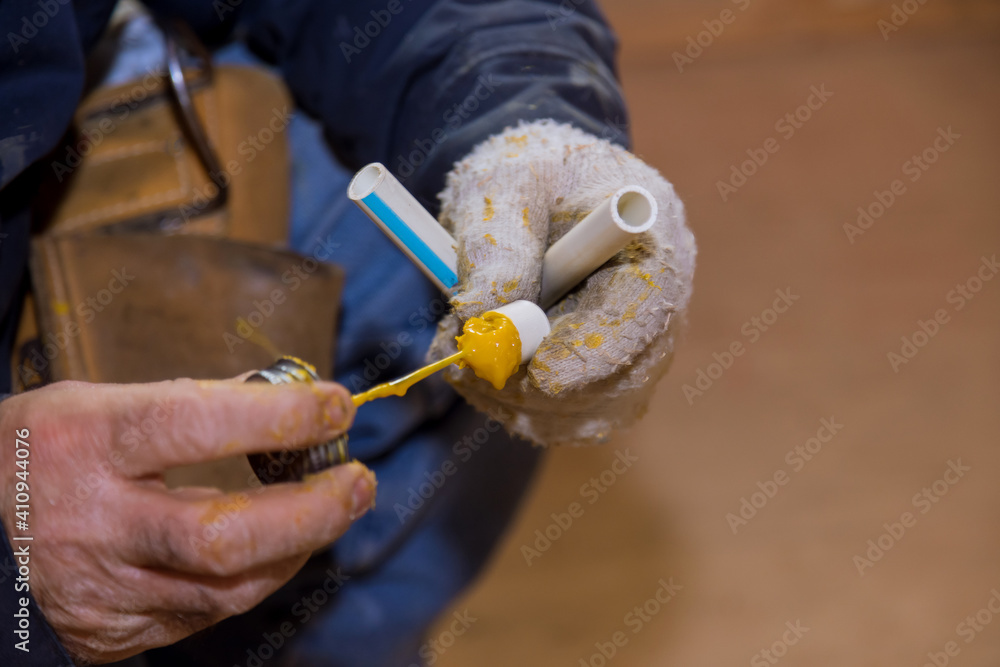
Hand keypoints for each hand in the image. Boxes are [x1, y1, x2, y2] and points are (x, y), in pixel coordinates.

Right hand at [0, 377, 374, 663]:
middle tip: (358, 480)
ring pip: (225, 589)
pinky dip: (258, 577)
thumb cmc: (39, 456)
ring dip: (299, 547)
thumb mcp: (93, 405)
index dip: (275, 416)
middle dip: (309, 511)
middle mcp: (94, 523)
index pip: (191, 424)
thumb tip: (281, 400)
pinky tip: (285, 545)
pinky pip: (208, 613)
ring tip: (337, 506)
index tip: (335, 405)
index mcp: (86, 443)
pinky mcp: (115, 632)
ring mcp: (104, 588)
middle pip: (220, 536)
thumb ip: (186, 405)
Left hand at [429, 120, 695, 444]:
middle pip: (621, 381)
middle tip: (469, 365)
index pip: (643, 319)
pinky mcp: (605, 378)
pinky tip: (479, 370)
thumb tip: (481, 317)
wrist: (533, 186)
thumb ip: (494, 244)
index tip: (537, 374)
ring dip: (517, 401)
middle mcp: (659, 308)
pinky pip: (568, 419)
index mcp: (652, 246)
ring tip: (461, 356)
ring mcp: (636, 351)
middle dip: (538, 386)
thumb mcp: (501, 185)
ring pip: (590, 413)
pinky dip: (516, 408)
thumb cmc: (523, 172)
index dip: (592, 356)